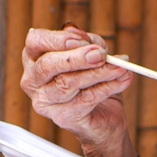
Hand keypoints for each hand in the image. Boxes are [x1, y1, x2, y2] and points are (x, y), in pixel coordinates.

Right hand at [20, 25, 135, 156]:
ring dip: (99, 72)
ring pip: (68, 83)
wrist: (105, 115)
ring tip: (121, 67)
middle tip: (101, 54)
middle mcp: (33, 81)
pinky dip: (108, 87)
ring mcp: (45, 102)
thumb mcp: (92, 52)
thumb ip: (85, 42)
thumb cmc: (93, 79)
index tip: (83, 39)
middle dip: (77, 58)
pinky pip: (86, 99)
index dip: (58, 39)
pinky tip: (123, 79)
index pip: (36, 41)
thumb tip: (83, 38)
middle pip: (47, 65)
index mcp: (35, 59)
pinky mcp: (63, 118)